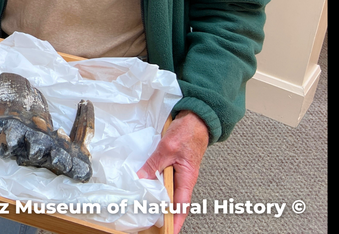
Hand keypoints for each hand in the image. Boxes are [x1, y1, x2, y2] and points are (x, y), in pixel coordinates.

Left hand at [137, 111, 208, 233]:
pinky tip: (147, 185)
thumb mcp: (168, 147)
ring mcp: (180, 171)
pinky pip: (166, 179)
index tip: (170, 231)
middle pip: (174, 200)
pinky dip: (157, 184)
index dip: (176, 220)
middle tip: (152, 220)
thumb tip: (142, 177)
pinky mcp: (175, 164)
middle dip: (164, 212)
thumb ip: (155, 163)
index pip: (182, 205)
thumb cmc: (189, 131)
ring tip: (147, 207)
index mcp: (188, 178)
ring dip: (159, 197)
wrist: (197, 117)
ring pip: (168, 190)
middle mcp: (185, 178)